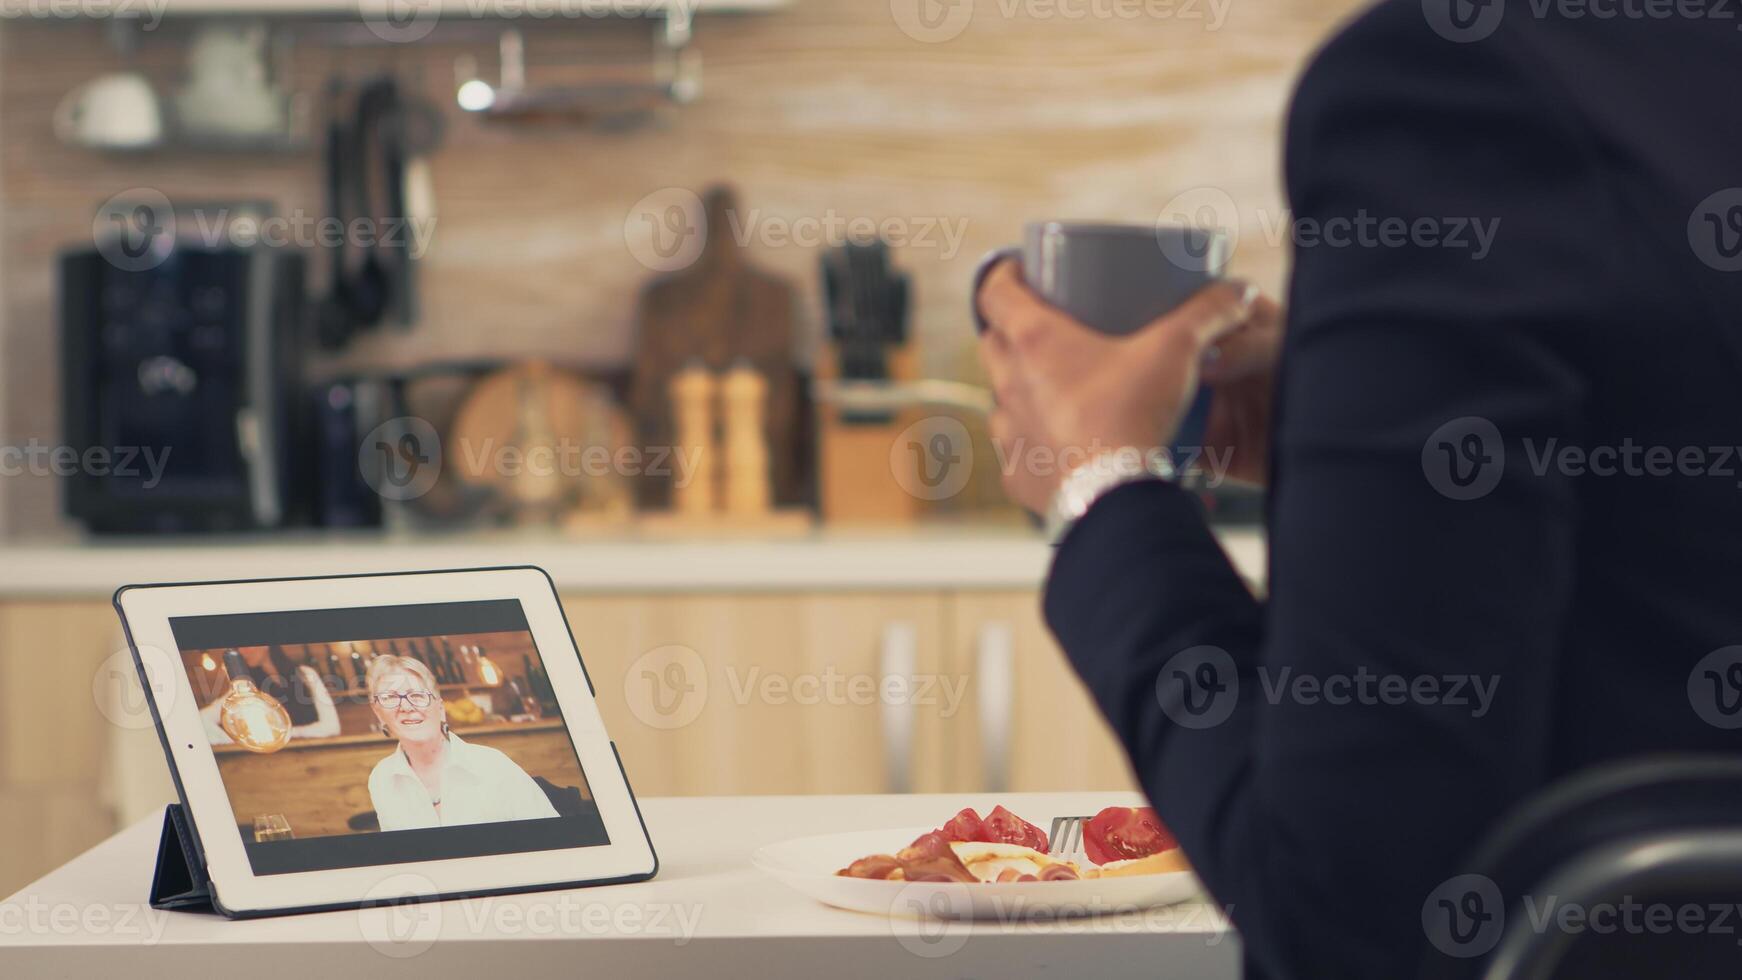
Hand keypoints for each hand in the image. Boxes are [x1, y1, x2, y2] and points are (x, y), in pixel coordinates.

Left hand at [975, 260, 1273, 513]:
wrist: (1114, 498)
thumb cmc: (1134, 414)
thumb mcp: (1176, 351)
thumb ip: (1207, 314)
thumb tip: (1238, 290)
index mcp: (1033, 341)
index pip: (994, 292)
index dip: (1005, 274)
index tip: (1020, 269)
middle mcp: (1009, 384)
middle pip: (992, 343)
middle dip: (1011, 330)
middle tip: (1046, 327)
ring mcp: (1009, 433)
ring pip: (1002, 399)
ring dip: (1021, 389)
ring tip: (1057, 388)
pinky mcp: (1018, 476)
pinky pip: (1017, 452)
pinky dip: (1034, 443)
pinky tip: (1059, 445)